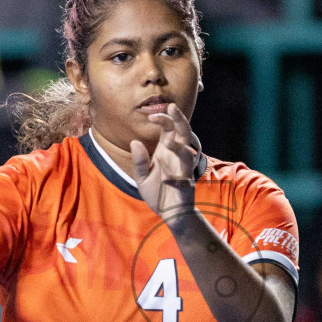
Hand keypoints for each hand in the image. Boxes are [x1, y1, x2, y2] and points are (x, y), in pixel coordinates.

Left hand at [131, 102, 202, 218]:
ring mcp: (183, 165)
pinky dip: (177, 157)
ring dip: (179, 134)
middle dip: (179, 117)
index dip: (162, 118)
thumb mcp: (141, 177)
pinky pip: (185, 165)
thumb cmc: (158, 194)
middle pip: (182, 130)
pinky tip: (169, 154)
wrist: (169, 215)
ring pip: (187, 145)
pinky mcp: (186, 178)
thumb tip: (135, 142)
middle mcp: (176, 154)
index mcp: (166, 150)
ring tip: (170, 127)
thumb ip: (139, 161)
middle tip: (171, 106)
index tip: (150, 114)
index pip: (168, 128)